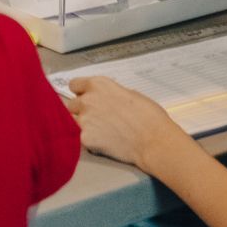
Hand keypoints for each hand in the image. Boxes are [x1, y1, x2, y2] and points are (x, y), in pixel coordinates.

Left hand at [66, 77, 188, 169]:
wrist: (153, 140)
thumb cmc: (149, 116)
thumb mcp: (129, 94)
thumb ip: (110, 94)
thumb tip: (105, 99)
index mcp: (98, 84)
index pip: (74, 85)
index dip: (80, 93)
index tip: (85, 98)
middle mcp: (87, 99)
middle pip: (72, 104)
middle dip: (81, 111)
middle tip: (96, 119)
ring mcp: (84, 119)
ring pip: (73, 122)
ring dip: (83, 126)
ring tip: (101, 132)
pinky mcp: (85, 138)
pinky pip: (79, 138)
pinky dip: (89, 141)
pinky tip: (104, 143)